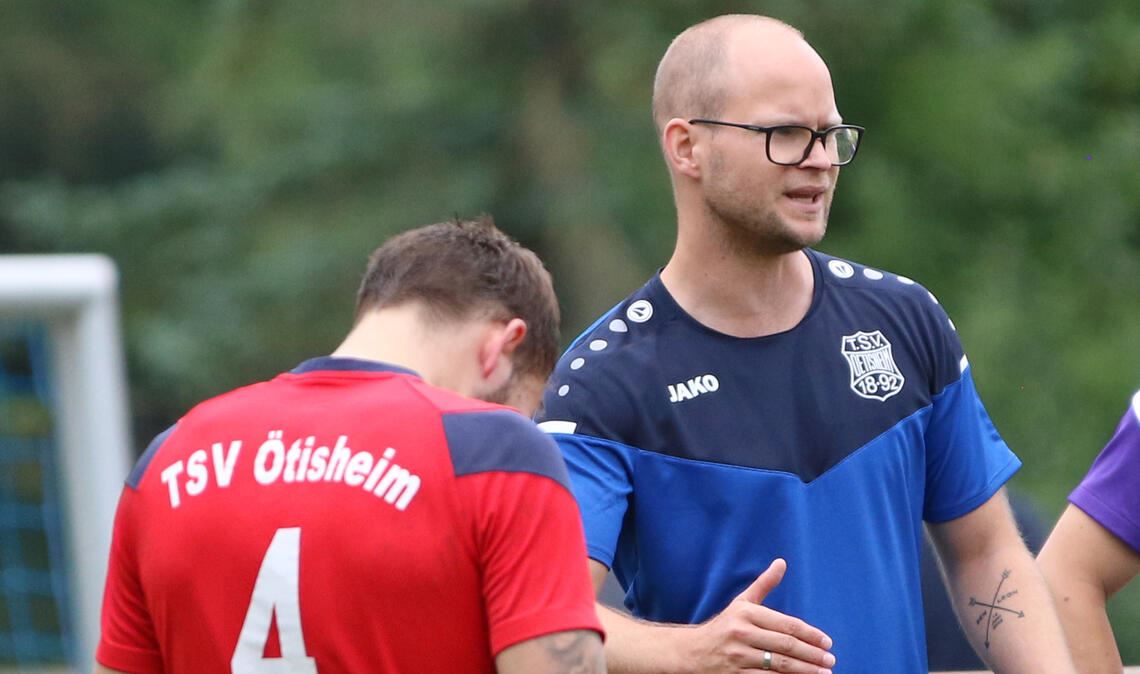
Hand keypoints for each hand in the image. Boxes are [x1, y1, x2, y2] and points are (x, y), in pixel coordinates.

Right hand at [684, 559, 834, 672]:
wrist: (692, 652)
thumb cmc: (724, 626)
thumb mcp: (741, 603)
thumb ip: (764, 584)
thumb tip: (781, 563)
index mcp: (746, 613)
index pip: (786, 625)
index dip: (810, 634)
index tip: (827, 642)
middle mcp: (741, 633)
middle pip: (786, 645)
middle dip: (812, 654)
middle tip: (830, 660)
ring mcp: (738, 656)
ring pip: (779, 665)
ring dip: (805, 670)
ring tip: (824, 672)